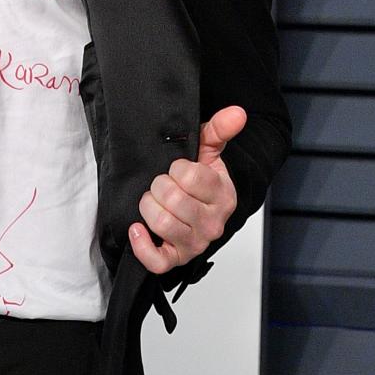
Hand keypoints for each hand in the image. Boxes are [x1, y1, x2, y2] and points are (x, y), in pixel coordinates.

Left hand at [129, 105, 245, 273]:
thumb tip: (237, 112)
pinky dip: (142, 244)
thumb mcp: (209, 152)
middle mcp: (212, 223)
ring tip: (152, 202)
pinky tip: (137, 228)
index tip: (177, 170)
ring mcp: (195, 243)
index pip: (190, 177)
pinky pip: (156, 261)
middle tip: (161, 186)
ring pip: (162, 223)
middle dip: (158, 187)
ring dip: (148, 208)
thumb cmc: (202, 182)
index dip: (176, 169)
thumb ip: (220, 129)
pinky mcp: (176, 259)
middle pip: (173, 200)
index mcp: (223, 195)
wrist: (201, 210)